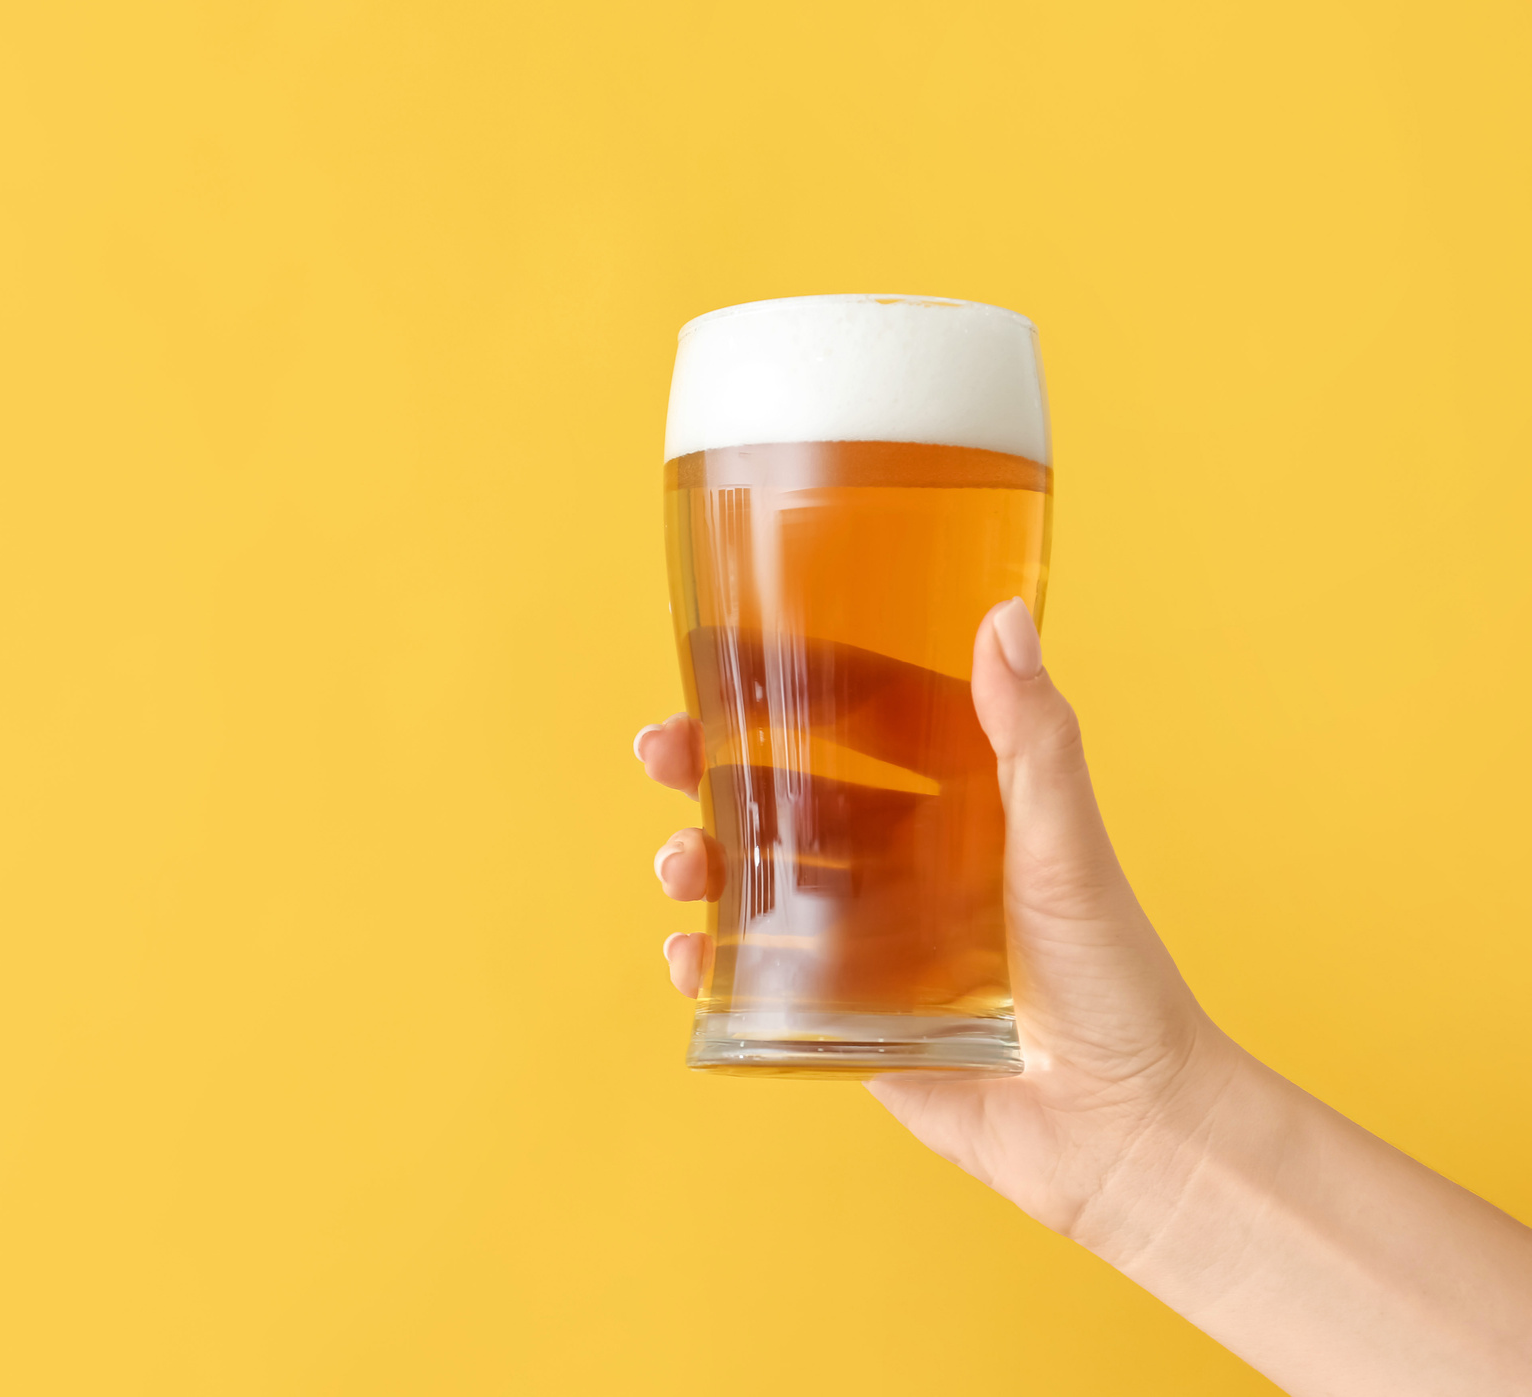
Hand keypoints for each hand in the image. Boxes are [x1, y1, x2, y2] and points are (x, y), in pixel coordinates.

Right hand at [632, 599, 1239, 1239]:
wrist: (1126, 1133)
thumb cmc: (1120, 984)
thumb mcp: (1070, 848)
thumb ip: (1034, 740)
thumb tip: (1004, 619)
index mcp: (964, 810)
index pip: (864, 725)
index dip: (792, 688)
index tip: (722, 657)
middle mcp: (912, 867)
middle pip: (791, 798)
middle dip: (715, 771)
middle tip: (661, 751)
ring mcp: (876, 944)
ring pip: (765, 884)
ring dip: (706, 863)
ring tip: (677, 864)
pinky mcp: (853, 1020)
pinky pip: (764, 982)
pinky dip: (714, 965)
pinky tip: (689, 957)